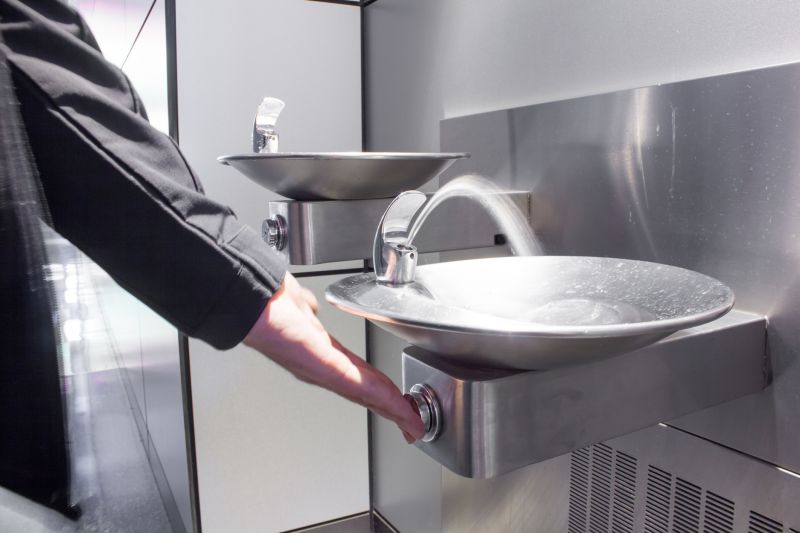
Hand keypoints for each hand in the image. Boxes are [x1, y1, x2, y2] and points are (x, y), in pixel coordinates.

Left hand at [243, 272, 424, 442]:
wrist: (247, 300)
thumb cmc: (265, 303)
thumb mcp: (296, 305)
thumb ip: (308, 310)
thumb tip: (311, 307)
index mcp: (318, 353)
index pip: (357, 376)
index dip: (380, 391)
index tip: (399, 403)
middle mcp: (321, 366)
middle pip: (365, 391)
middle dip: (392, 408)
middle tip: (412, 425)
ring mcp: (322, 369)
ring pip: (365, 392)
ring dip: (391, 407)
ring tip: (409, 421)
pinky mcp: (323, 366)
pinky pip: (357, 384)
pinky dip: (381, 397)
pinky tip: (397, 406)